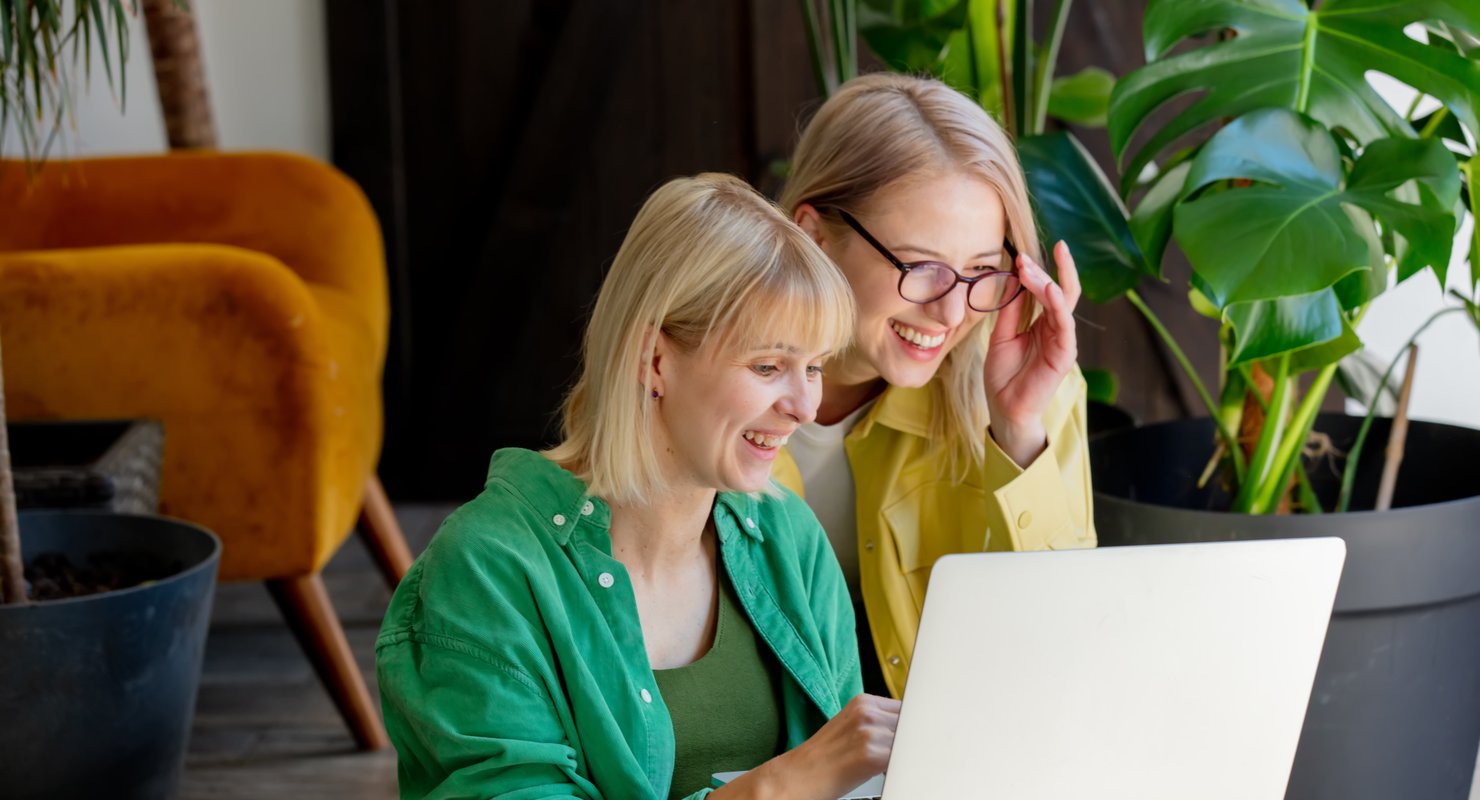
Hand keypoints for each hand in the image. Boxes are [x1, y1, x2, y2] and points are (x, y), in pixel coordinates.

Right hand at [712, 694, 900, 799]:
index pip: (908, 708)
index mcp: (863, 702)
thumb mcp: (851, 729)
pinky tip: (887, 773)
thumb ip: (879, 723)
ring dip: (908, 754)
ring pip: (910, 740)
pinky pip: (902, 759)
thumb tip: (909, 730)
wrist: (796, 778)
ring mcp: (869, 730)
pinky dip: (901, 768)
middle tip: (905, 755)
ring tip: (890, 765)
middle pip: (913, 722)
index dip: (915, 726)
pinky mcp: (870, 753)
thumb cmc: (822, 760)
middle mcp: (867, 711)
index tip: (921, 736)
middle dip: (914, 739)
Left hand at [984, 240, 1081, 466]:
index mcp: (1041, 323)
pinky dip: (1059, 307)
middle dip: (1050, 268)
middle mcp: (1055, 328)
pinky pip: (1065, 326)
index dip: (1035, 271)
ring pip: (1063, 304)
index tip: (1020, 254)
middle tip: (1027, 254)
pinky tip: (1051, 291)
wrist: (1004, 408)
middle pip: (1060, 291)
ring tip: (1031, 269)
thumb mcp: (1000, 336)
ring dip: (1047, 283)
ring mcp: (1062, 340)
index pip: (1045, 290)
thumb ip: (1008, 311)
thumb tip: (1010, 279)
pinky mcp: (1064, 355)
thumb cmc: (1004, 376)